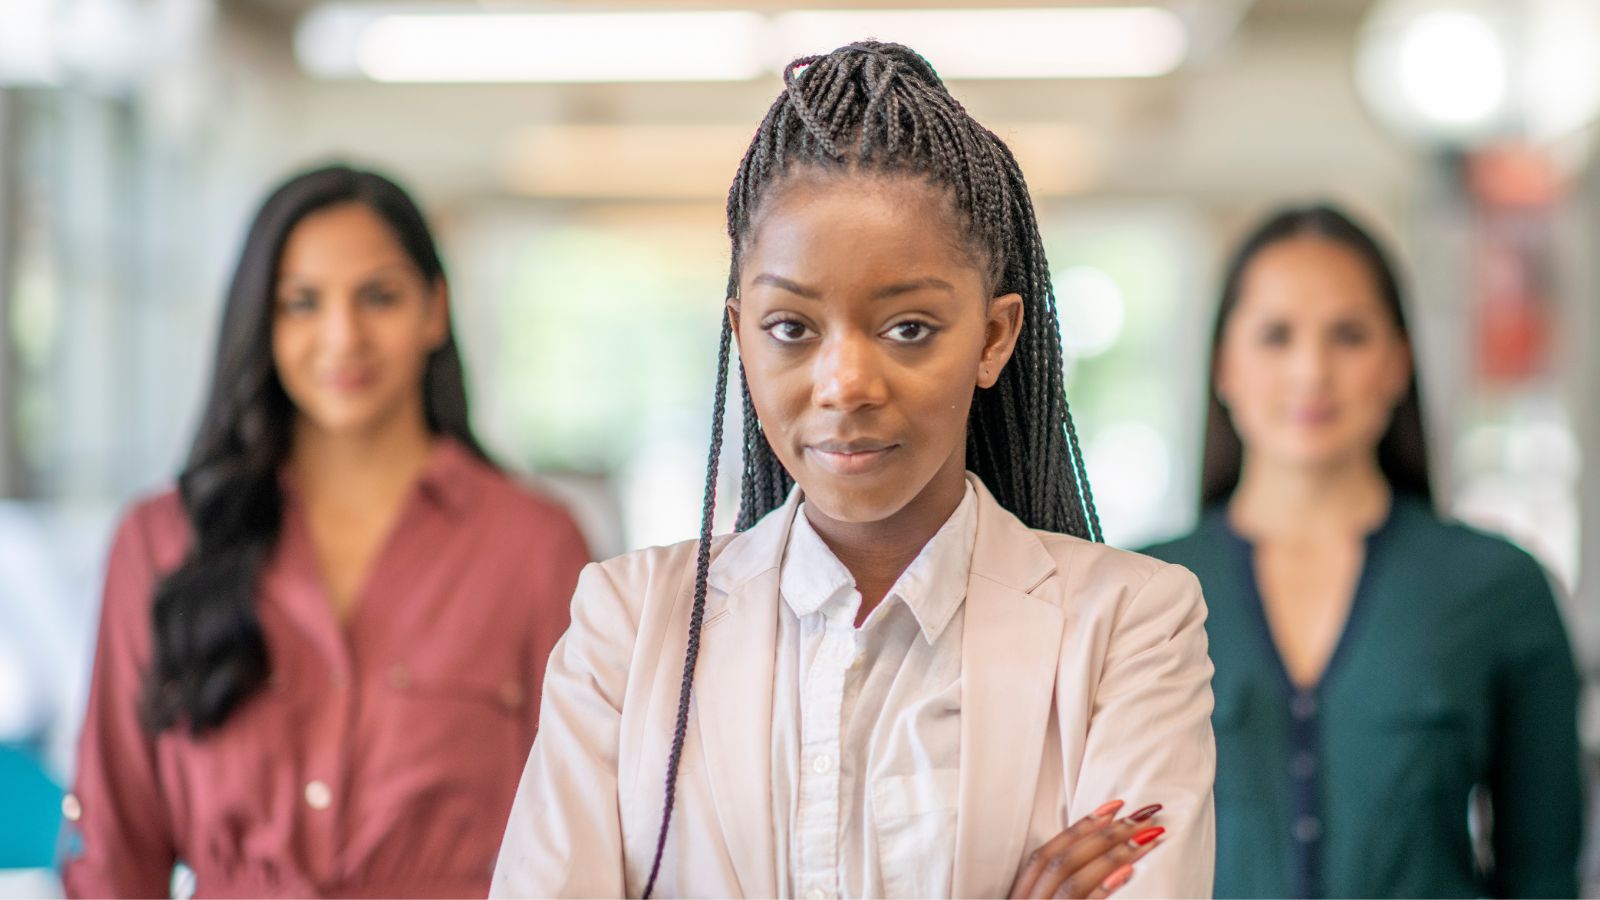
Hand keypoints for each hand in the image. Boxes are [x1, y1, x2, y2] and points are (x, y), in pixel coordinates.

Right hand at [1008, 800, 1165, 898]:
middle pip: (1062, 860)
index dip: (1079, 827)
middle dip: (1104, 834)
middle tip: (1143, 814)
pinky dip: (1103, 887)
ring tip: (1147, 837)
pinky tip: (1128, 872)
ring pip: (1073, 879)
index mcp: (1020, 895)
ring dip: (1112, 855)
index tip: (1115, 805)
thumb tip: (1090, 855)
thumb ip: (1049, 887)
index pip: (1045, 852)